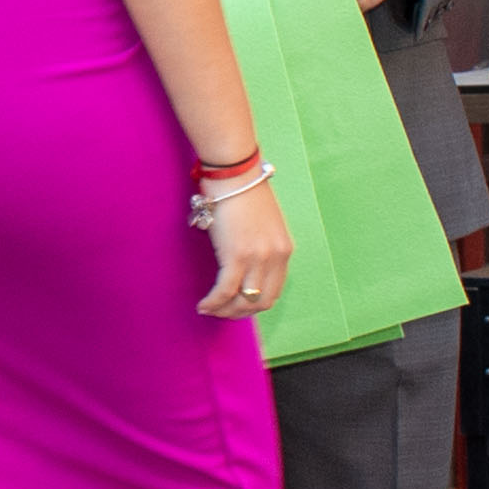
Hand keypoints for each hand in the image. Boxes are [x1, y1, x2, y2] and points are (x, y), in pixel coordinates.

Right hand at [196, 176, 290, 321]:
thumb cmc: (242, 192)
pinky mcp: (237, 255)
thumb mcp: (262, 223)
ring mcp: (258, 258)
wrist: (234, 175)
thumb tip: (243, 260)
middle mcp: (276, 257)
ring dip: (226, 311)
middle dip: (240, 313)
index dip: (255, 304)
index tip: (237, 306)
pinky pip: (225, 290)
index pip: (274, 290)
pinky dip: (214, 302)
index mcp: (284, 250)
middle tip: (222, 313)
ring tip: (210, 310)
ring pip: (244, 300)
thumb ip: (260, 244)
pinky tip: (204, 305)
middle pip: (262, 301)